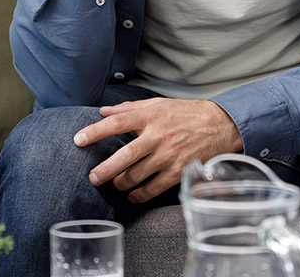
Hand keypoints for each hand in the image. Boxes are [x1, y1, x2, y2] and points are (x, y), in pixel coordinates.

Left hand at [73, 98, 243, 202]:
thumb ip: (129, 108)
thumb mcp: (159, 104)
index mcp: (151, 116)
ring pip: (135, 176)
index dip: (95, 131)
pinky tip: (133, 194)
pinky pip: (152, 189)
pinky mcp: (178, 171)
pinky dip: (138, 194)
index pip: (117, 123)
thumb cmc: (187, 114)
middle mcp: (158, 136)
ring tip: (115, 183)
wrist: (221, 125)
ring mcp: (168, 156)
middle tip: (92, 177)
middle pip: (123, 156)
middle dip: (103, 170)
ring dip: (120, 183)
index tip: (78, 139)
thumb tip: (103, 111)